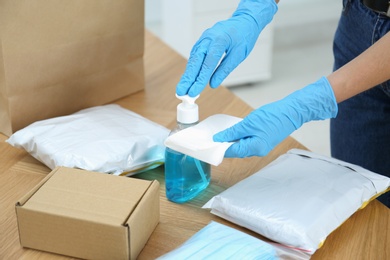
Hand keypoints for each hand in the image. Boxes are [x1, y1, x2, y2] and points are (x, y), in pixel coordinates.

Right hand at [176, 0, 277, 96]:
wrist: (243, 21)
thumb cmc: (243, 36)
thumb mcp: (238, 54)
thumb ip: (224, 69)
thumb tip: (213, 84)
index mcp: (219, 40)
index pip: (208, 64)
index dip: (200, 79)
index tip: (194, 91)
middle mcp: (208, 38)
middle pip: (195, 61)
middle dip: (187, 78)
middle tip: (181, 92)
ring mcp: (203, 39)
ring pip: (193, 59)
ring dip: (187, 74)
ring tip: (182, 88)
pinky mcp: (202, 42)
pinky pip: (195, 56)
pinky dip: (191, 68)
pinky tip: (188, 78)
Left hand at [213, 77, 337, 156]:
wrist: (292, 111)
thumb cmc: (274, 116)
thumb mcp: (248, 123)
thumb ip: (232, 132)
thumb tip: (219, 138)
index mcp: (254, 148)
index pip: (231, 152)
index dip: (219, 147)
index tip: (208, 143)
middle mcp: (258, 151)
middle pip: (235, 150)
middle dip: (224, 144)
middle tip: (213, 136)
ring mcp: (261, 147)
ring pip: (241, 146)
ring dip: (232, 140)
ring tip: (223, 132)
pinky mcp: (263, 141)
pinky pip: (247, 141)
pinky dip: (240, 137)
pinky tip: (235, 130)